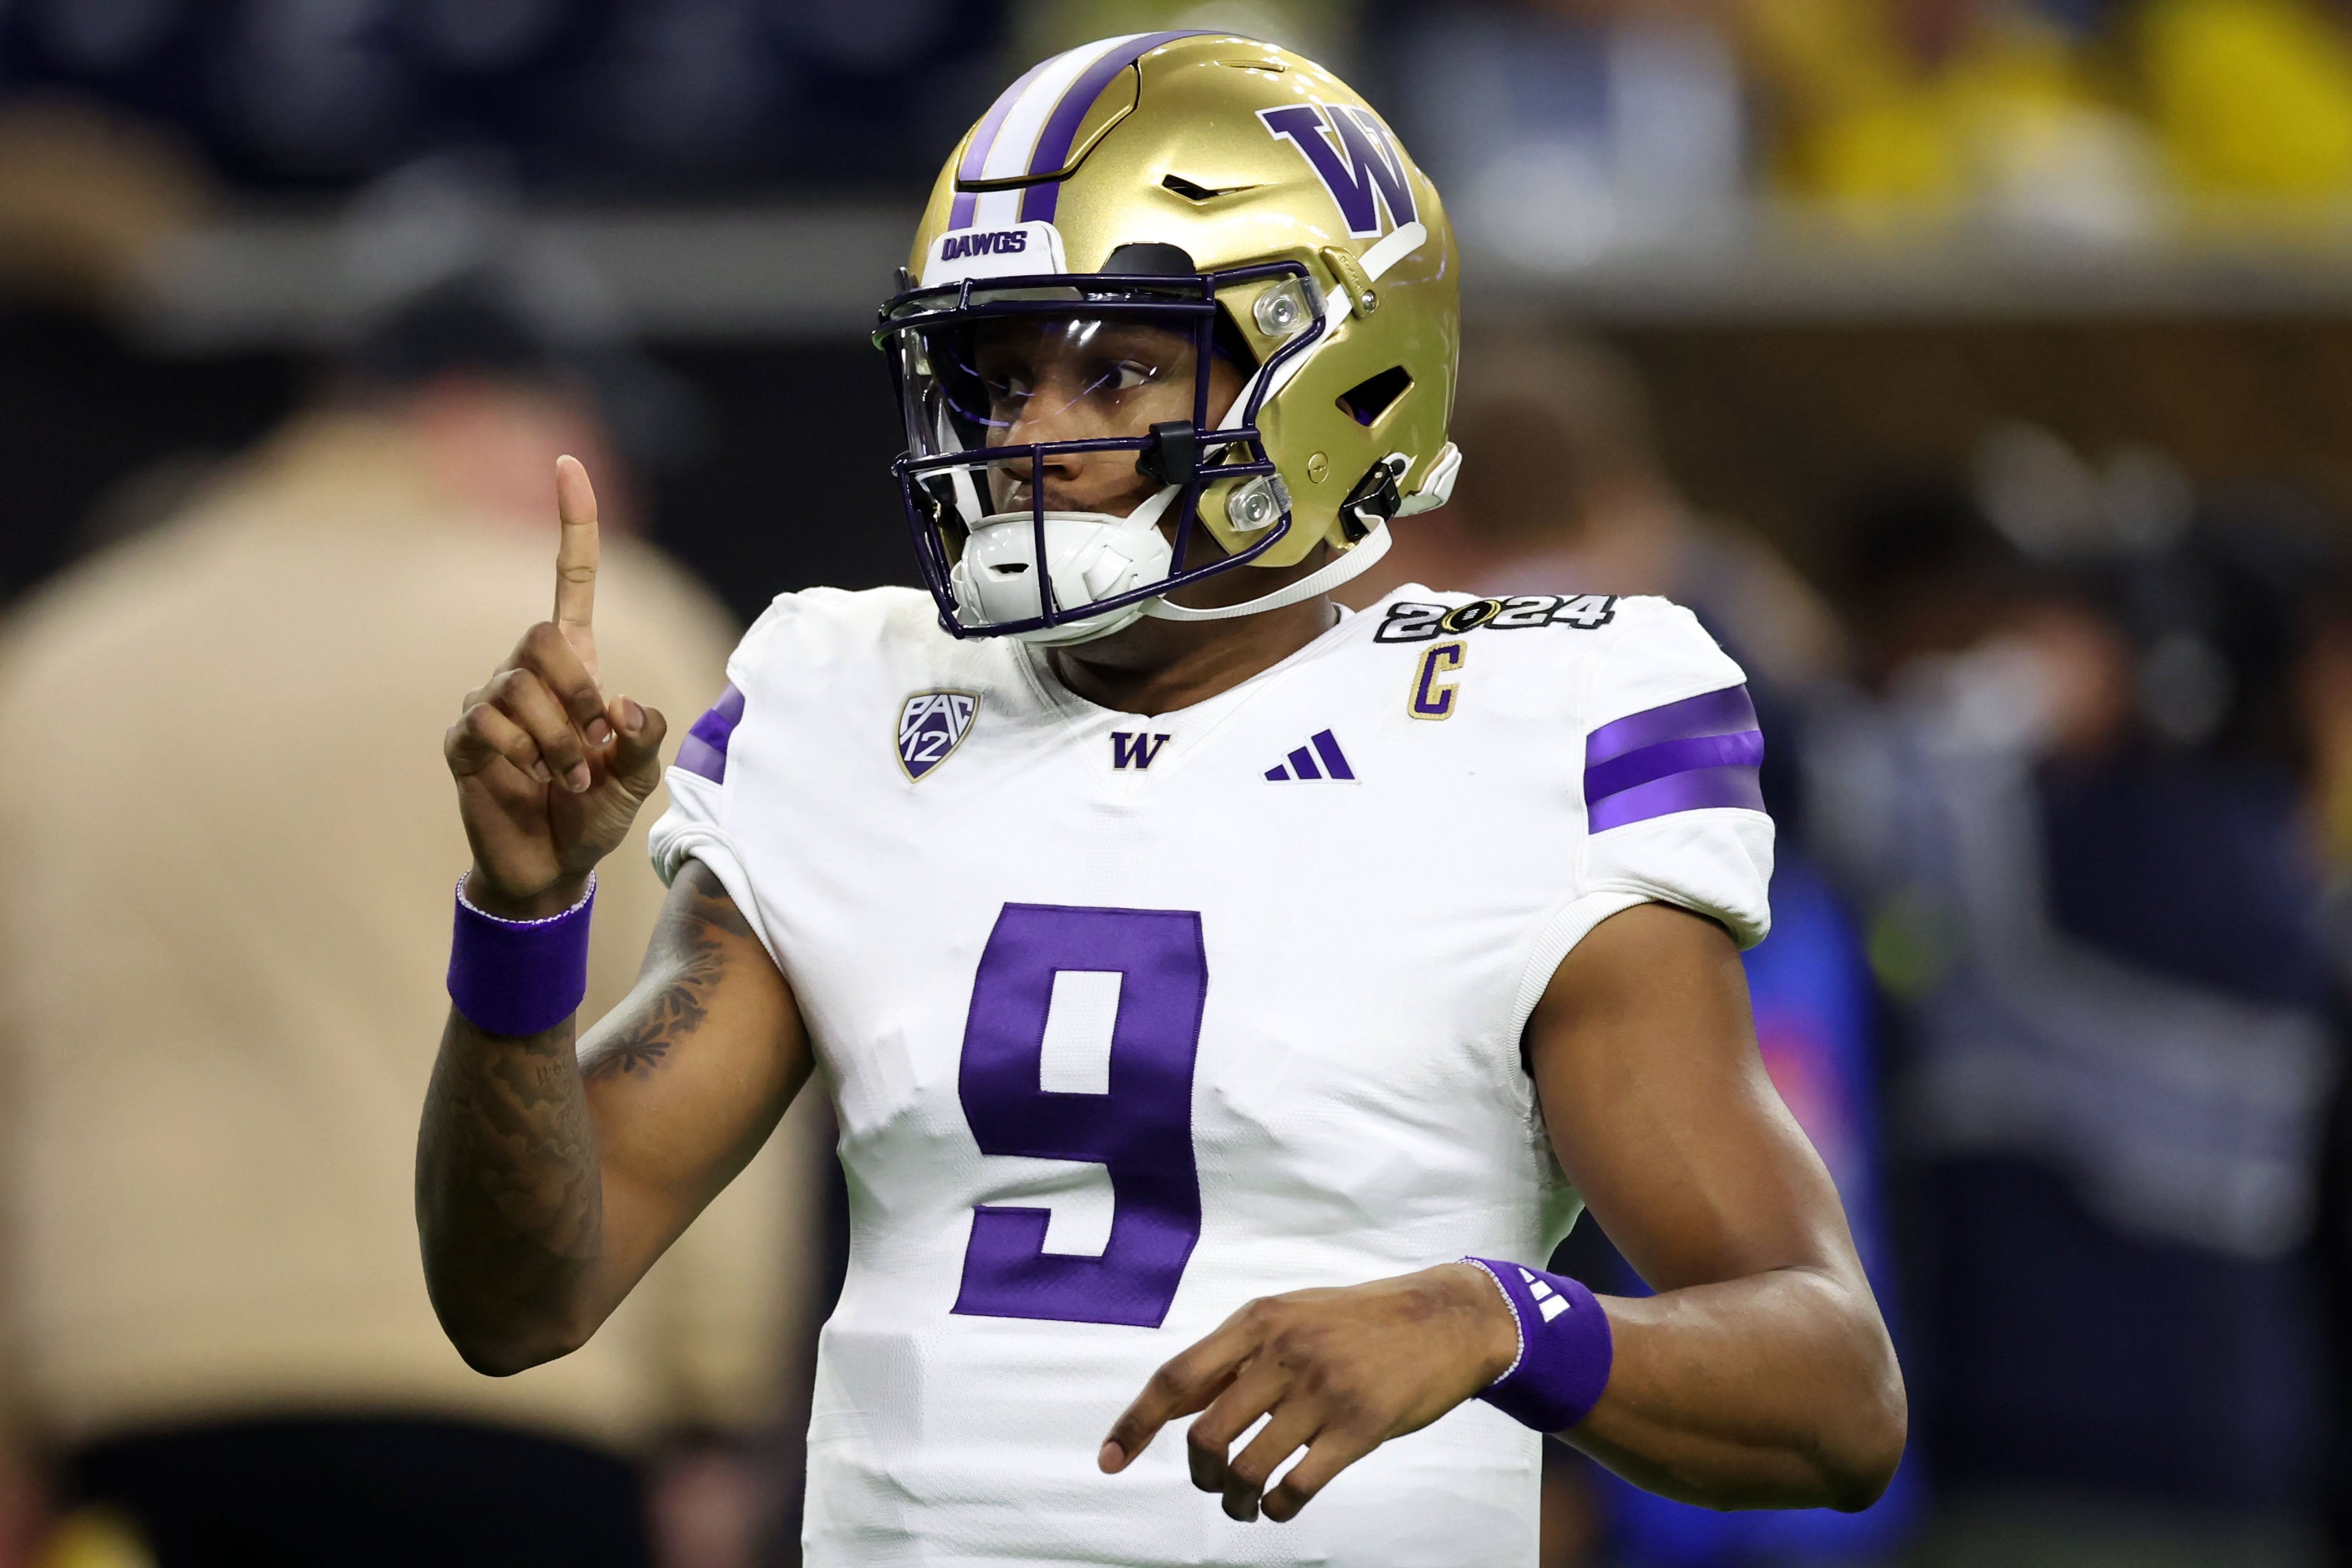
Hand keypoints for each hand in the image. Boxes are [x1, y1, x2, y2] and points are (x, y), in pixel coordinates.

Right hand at [446, 456, 668, 917]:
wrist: (551, 865)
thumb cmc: (594, 811)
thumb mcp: (639, 776)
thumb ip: (645, 737)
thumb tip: (623, 705)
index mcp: (576, 666)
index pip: (570, 581)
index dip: (574, 526)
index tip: (569, 466)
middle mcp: (527, 672)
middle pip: (541, 635)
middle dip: (576, 692)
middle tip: (593, 745)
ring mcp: (489, 701)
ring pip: (518, 687)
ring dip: (557, 742)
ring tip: (568, 781)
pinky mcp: (464, 737)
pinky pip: (488, 725)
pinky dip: (524, 759)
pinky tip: (533, 784)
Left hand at [1099, 1262, 1518, 1523]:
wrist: (1446, 1318)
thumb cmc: (1360, 1320)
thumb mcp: (1291, 1315)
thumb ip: (1236, 1355)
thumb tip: (1176, 1402)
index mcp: (1258, 1321)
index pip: (1177, 1378)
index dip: (1134, 1423)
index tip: (1109, 1459)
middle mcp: (1283, 1352)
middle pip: (1206, 1434)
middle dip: (1199, 1473)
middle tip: (1213, 1482)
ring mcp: (1322, 1391)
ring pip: (1247, 1467)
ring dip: (1235, 1500)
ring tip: (1244, 1505)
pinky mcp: (1359, 1427)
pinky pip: (1296, 1486)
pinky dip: (1277, 1508)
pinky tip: (1280, 1506)